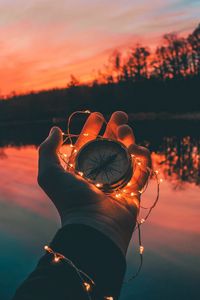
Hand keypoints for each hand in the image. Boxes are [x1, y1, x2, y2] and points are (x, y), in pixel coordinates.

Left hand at [38, 111, 150, 253]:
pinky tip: (136, 149)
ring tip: (126, 131)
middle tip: (120, 116)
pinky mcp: (134, 189)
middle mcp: (101, 173)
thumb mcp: (50, 174)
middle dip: (116, 128)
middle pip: (111, 145)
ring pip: (128, 154)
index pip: (89, 144)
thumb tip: (55, 129)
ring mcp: (118, 181)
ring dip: (129, 139)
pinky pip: (142, 169)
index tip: (98, 116)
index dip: (93, 129)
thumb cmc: (70, 201)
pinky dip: (142, 157)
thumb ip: (47, 150)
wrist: (93, 226)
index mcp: (83, 168)